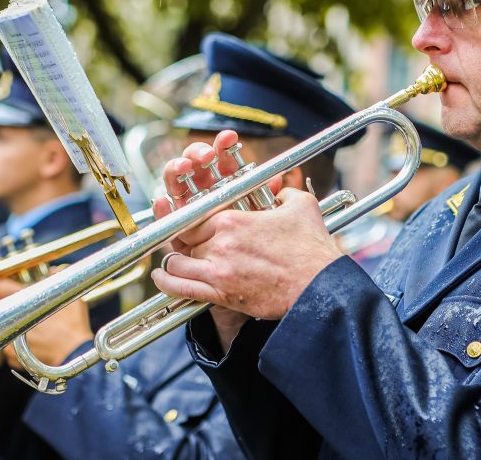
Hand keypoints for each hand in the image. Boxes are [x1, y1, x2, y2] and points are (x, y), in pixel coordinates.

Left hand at [0, 278, 91, 370]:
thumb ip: (60, 281)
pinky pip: (7, 348)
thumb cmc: (74, 325)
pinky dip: (11, 345)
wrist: (75, 354)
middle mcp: (14, 320)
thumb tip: (54, 271)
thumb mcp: (71, 297)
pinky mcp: (13, 356)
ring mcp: (11, 340)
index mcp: (26, 301)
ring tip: (7, 325)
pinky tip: (21, 344)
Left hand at [151, 131, 341, 321]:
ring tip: (174, 260)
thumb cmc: (311, 248)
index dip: (188, 219)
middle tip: (186, 243)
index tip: (189, 222)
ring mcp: (218, 270)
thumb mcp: (300, 206)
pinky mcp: (221, 293)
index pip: (193, 215)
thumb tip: (279, 188)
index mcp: (232, 219)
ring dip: (174, 261)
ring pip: (177, 262)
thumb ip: (284, 192)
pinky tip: (161, 278)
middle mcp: (219, 243)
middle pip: (184, 239)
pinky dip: (166, 282)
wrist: (318, 286)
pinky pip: (181, 288)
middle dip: (184, 241)